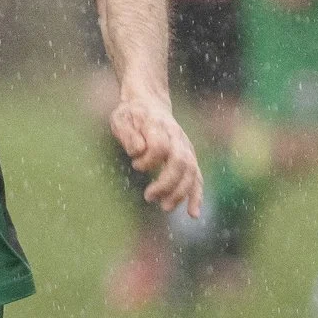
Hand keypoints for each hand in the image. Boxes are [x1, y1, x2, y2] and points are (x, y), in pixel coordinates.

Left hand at [110, 88, 202, 217]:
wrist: (150, 103)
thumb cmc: (132, 115)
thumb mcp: (121, 119)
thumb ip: (127, 134)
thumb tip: (138, 152)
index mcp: (159, 126)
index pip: (159, 147)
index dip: (147, 160)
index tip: (135, 164)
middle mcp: (177, 138)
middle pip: (180, 163)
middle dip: (166, 183)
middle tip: (149, 197)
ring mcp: (185, 148)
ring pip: (191, 173)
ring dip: (180, 193)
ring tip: (165, 207)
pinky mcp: (188, 158)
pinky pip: (197, 178)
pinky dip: (196, 196)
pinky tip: (193, 214)